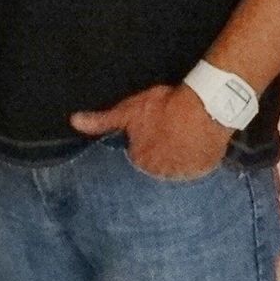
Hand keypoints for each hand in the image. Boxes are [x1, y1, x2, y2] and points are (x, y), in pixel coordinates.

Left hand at [70, 83, 230, 179]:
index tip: (151, 128)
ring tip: (183, 135)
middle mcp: (161, 174)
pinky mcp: (205, 169)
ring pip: (177, 167)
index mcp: (141, 161)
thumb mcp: (128, 111)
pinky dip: (197, 158)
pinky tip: (197, 142)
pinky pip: (197, 167)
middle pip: (156, 164)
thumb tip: (74, 121)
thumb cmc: (164, 107)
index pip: (136, 156)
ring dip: (178, 156)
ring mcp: (185, 173)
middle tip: (167, 130)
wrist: (205, 107)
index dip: (143, 140)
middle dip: (160, 151)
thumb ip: (102, 121)